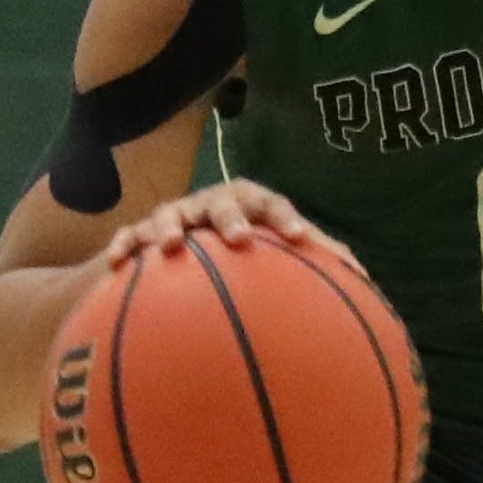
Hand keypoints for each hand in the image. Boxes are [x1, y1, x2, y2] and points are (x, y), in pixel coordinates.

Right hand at [95, 177, 323, 271]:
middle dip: (230, 215)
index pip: (272, 205)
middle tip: (239, 238)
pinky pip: (129, 238)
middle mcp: (212, 207)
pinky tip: (117, 263)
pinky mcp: (139, 235)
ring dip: (170, 227)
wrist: (175, 260)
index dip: (285, 219)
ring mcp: (175, 218)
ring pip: (170, 213)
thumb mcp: (277, 260)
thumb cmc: (240, 258)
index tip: (297, 239)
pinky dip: (122, 246)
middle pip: (222, 201)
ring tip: (172, 247)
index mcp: (250, 209)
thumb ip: (316, 267)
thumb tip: (365, 281)